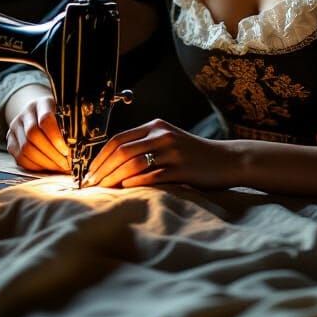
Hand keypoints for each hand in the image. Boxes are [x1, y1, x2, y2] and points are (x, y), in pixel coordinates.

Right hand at [5, 88, 70, 172]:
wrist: (38, 112)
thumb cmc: (59, 115)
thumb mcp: (66, 114)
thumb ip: (71, 126)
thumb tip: (79, 147)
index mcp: (41, 103)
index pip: (45, 119)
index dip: (56, 137)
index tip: (68, 150)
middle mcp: (25, 113)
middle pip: (33, 135)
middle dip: (51, 153)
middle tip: (65, 164)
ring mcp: (15, 126)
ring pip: (25, 148)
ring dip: (44, 162)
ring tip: (59, 168)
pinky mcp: (10, 140)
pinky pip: (20, 158)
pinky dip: (35, 166)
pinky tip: (48, 168)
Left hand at [84, 119, 235, 189]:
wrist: (227, 160)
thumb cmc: (194, 155)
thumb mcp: (168, 141)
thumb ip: (145, 145)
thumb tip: (113, 163)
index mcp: (155, 126)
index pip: (118, 139)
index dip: (100, 157)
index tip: (89, 173)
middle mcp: (162, 135)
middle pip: (122, 151)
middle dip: (102, 169)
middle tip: (90, 185)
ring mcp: (172, 151)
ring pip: (133, 163)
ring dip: (114, 178)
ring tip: (103, 190)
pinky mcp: (181, 168)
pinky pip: (153, 175)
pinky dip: (135, 181)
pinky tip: (125, 188)